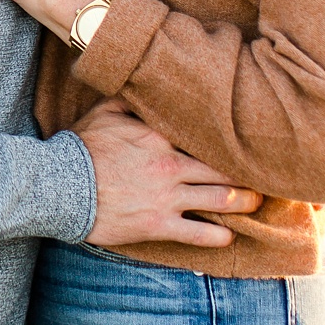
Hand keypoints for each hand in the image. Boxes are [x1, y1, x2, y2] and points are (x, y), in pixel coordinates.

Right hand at [72, 97, 261, 247]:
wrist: (60, 187)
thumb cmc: (81, 148)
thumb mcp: (104, 113)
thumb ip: (131, 100)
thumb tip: (144, 87)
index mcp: (160, 136)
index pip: (204, 138)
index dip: (227, 141)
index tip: (244, 140)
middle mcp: (170, 165)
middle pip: (221, 170)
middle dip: (246, 173)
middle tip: (265, 175)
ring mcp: (167, 197)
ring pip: (219, 200)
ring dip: (243, 202)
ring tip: (256, 202)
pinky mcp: (158, 225)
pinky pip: (198, 234)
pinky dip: (218, 237)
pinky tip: (228, 237)